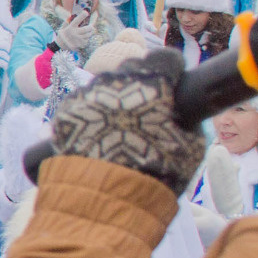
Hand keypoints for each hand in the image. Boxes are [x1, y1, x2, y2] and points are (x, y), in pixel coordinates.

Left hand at [46, 52, 204, 194]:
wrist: (104, 199)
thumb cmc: (155, 173)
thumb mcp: (191, 149)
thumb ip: (188, 122)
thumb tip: (182, 115)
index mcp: (151, 82)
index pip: (164, 58)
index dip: (171, 70)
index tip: (173, 81)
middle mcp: (116, 80)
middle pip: (131, 68)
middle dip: (141, 83)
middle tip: (145, 109)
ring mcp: (87, 93)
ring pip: (105, 85)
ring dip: (113, 98)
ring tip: (117, 128)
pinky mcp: (65, 112)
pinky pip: (83, 103)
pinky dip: (91, 114)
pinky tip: (96, 136)